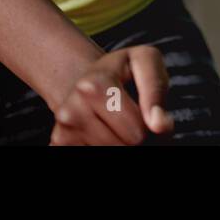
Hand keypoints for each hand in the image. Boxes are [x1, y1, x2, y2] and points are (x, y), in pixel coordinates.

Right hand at [48, 46, 174, 144]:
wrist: (87, 80)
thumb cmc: (122, 71)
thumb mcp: (145, 61)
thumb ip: (156, 91)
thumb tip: (160, 125)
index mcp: (93, 86)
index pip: (138, 132)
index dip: (151, 126)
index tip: (147, 112)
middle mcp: (71, 110)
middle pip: (125, 147)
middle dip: (136, 137)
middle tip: (133, 117)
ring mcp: (63, 131)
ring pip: (111, 155)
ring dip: (122, 144)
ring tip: (119, 124)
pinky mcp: (59, 145)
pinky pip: (94, 157)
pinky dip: (107, 148)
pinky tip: (105, 132)